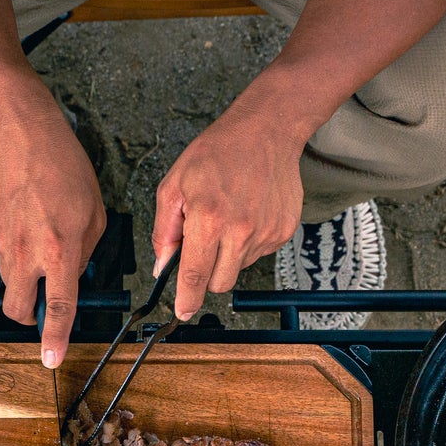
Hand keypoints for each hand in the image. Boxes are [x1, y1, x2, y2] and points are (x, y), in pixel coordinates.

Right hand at [0, 106, 105, 368]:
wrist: (23, 138)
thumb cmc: (63, 168)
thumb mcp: (94, 214)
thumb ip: (85, 251)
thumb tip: (75, 272)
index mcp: (59, 251)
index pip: (57, 308)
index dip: (55, 338)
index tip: (52, 358)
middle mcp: (27, 253)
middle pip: (18, 309)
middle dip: (30, 315)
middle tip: (44, 300)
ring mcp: (3, 244)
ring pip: (9, 282)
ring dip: (25, 279)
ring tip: (42, 247)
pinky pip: (4, 255)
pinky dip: (17, 252)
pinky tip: (29, 225)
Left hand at [153, 95, 306, 319]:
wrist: (265, 133)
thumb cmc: (217, 153)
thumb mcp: (174, 186)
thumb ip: (165, 231)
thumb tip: (162, 265)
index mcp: (208, 220)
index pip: (194, 276)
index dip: (186, 300)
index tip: (182, 312)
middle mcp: (240, 231)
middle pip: (219, 282)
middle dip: (207, 274)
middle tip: (204, 246)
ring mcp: (265, 233)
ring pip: (239, 267)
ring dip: (229, 253)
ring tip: (228, 217)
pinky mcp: (282, 231)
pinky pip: (259, 253)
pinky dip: (248, 241)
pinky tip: (246, 213)